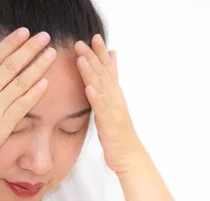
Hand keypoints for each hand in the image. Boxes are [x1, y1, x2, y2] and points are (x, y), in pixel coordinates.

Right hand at [0, 28, 56, 173]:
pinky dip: (35, 93)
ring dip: (38, 67)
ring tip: (52, 54)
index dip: (10, 43)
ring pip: (21, 83)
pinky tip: (46, 82)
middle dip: (30, 49)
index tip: (24, 32)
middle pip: (11, 65)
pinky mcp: (4, 125)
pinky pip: (23, 106)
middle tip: (45, 36)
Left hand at [74, 34, 143, 173]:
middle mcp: (115, 98)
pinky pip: (102, 109)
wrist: (128, 155)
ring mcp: (113, 110)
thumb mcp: (115, 106)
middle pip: (104, 74)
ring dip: (91, 73)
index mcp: (115, 94)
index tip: (94, 37)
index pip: (109, 69)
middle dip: (93, 57)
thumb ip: (112, 86)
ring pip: (101, 88)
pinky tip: (89, 89)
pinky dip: (96, 98)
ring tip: (81, 59)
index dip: (101, 53)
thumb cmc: (119, 131)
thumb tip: (112, 70)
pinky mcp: (109, 124)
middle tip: (82, 42)